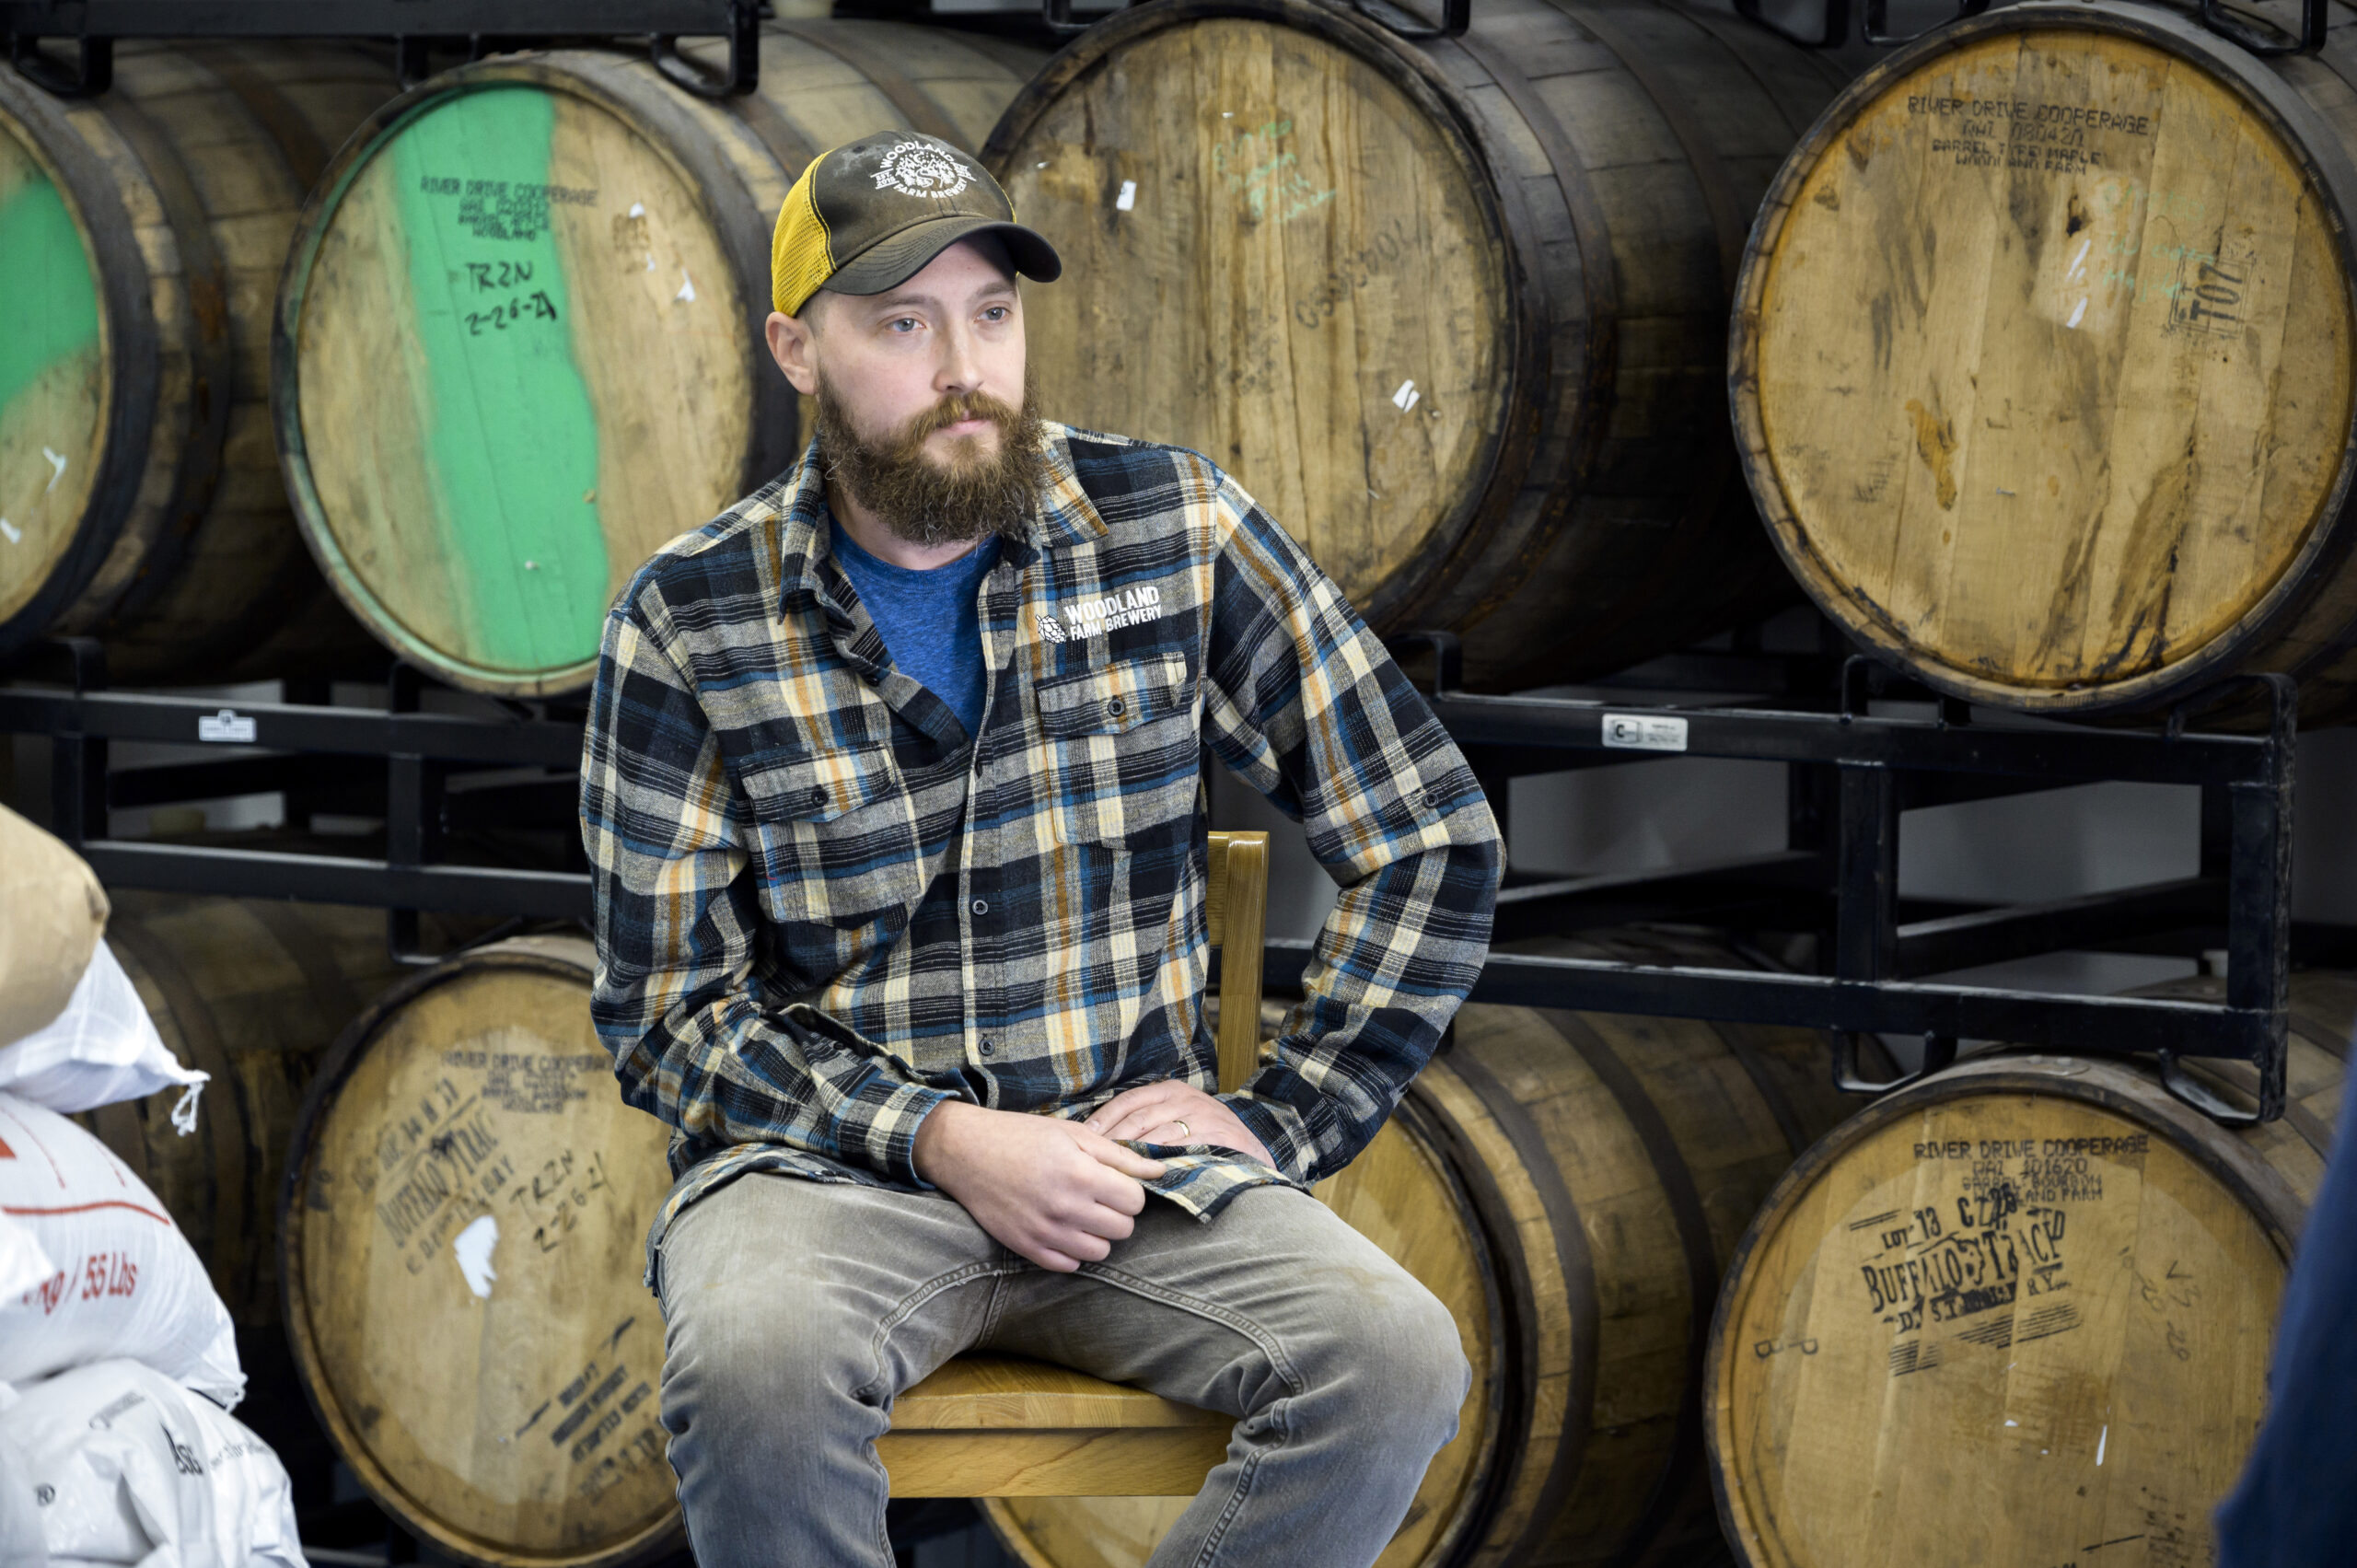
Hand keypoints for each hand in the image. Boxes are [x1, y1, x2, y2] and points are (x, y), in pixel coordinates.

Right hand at [913, 1102, 1167, 1271]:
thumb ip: (1118, 1156)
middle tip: (1100, 1196)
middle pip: (1122, 1229)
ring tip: (1082, 1213)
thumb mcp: (1073, 1133)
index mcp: (1080, 1174)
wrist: (965, 1151)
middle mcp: (1065, 1207)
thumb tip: (1159, 1171)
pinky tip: (1063, 1228)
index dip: (1130, 1190)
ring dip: (1098, 1234)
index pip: (1135, 1201)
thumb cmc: (1021, 1135)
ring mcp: (1044, 1231)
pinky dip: (1073, 1251)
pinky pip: (1069, 1265)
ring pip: (1100, 1252)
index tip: (1115, 1182)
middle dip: (1118, 1212)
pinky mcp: (1026, 1247)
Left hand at [1085, 1080, 1275, 1166]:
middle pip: (1137, 1117)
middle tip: (1092, 1159)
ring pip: (1155, 1134)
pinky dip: (1158, 1161)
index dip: (1105, 1118)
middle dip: (1113, 1139)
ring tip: (1110, 1169)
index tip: (1085, 1136)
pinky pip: (1179, 1149)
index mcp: (1171, 1090)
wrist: (1252, 1151)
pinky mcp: (1214, 1135)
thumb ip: (1147, 1122)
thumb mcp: (1178, 1118)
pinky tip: (1141, 1174)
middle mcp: (1184, 1098)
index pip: (1128, 1100)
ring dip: (1131, 1153)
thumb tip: (1101, 1138)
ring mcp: (1201, 1116)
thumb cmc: (1205, 1137)